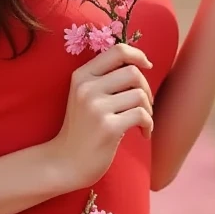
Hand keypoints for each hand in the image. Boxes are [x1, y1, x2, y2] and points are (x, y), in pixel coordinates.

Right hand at [49, 43, 154, 189]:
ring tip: (141, 122)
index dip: (138, 55)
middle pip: (133, 72)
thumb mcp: (86, 96)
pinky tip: (143, 134)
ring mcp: (96, 108)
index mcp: (81, 76)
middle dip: (146, 88)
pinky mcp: (108, 128)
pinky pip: (142, 115)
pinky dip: (148, 125)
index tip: (147, 65)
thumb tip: (140, 62)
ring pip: (140, 95)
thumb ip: (106, 78)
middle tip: (144, 105)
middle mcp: (87, 88)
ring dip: (148, 109)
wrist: (66, 162)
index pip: (117, 51)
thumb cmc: (83, 129)